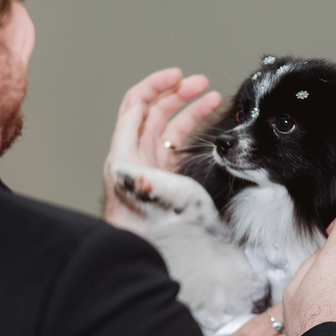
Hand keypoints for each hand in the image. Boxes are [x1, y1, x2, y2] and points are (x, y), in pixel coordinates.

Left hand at [102, 68, 221, 227]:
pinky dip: (196, 132)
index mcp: (126, 156)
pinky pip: (181, 146)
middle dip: (178, 93)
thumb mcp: (150, 202)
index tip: (178, 75)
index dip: (155, 86)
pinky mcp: (169, 179)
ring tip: (213, 98)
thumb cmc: (153, 233)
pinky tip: (211, 127)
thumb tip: (122, 167)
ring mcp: (154, 168)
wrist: (159, 259)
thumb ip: (141, 181)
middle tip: (201, 83)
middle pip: (154, 113)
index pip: (135, 107)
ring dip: (191, 110)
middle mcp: (138, 158)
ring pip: (171, 128)